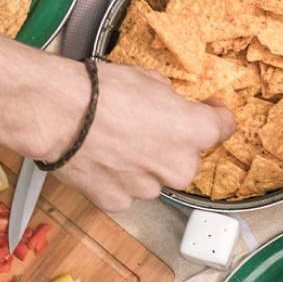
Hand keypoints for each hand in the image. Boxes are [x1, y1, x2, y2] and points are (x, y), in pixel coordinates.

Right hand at [53, 62, 235, 212]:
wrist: (58, 115)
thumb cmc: (99, 93)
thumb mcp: (147, 79)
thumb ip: (167, 100)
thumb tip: (164, 105)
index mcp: (194, 131)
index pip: (224, 127)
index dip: (216, 114)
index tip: (208, 110)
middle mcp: (177, 166)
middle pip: (187, 161)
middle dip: (173, 147)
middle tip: (149, 129)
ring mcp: (148, 188)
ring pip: (155, 179)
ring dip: (143, 166)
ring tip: (117, 145)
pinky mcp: (119, 201)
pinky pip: (126, 192)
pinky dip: (118, 179)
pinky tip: (102, 160)